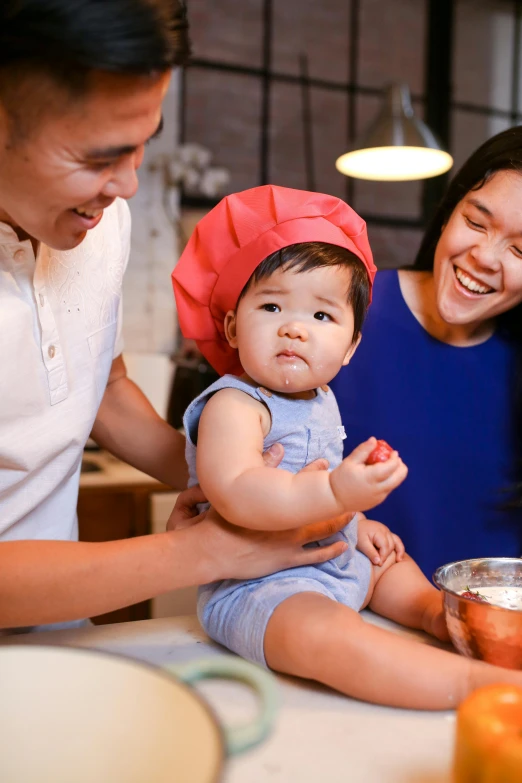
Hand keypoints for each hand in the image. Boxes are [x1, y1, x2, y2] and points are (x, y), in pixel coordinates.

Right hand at [167, 442, 348, 579]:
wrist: (210, 551)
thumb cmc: (219, 521)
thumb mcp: (238, 490)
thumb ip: (261, 467)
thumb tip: (279, 447)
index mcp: (274, 502)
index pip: (301, 482)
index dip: (315, 472)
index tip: (326, 463)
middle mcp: (286, 521)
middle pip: (319, 506)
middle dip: (335, 497)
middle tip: (350, 491)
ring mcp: (288, 542)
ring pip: (322, 530)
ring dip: (338, 522)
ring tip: (353, 515)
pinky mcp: (286, 560)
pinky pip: (314, 556)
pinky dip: (330, 551)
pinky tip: (343, 546)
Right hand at [329, 437, 407, 513]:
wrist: (334, 499)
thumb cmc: (341, 478)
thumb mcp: (350, 461)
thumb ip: (363, 450)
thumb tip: (374, 440)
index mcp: (371, 477)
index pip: (392, 467)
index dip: (395, 458)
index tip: (392, 452)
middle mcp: (378, 489)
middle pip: (400, 477)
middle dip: (401, 466)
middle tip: (394, 459)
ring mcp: (379, 497)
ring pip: (396, 484)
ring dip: (395, 473)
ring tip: (386, 466)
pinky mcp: (378, 502)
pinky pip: (388, 489)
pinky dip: (388, 481)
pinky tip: (378, 476)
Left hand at [356, 514, 404, 565]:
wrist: (356, 524)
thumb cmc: (357, 534)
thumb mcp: (361, 544)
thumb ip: (370, 552)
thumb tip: (379, 562)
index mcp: (379, 532)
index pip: (385, 547)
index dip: (383, 557)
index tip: (378, 564)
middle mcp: (385, 530)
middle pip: (391, 545)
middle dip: (387, 555)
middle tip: (380, 564)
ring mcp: (387, 531)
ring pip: (396, 542)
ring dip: (398, 551)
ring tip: (398, 561)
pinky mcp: (387, 533)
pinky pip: (396, 540)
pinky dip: (399, 548)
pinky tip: (399, 557)